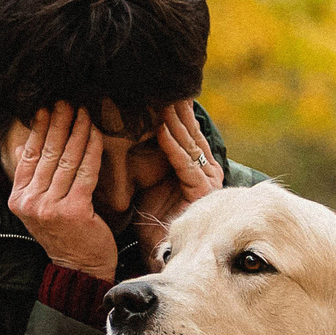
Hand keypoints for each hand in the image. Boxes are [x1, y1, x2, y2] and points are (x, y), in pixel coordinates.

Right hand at [6, 104, 117, 279]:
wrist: (79, 268)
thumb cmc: (65, 235)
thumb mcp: (39, 207)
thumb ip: (32, 178)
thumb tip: (25, 144)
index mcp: (18, 199)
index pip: (29, 155)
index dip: (38, 129)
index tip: (47, 107)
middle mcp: (30, 202)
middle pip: (47, 153)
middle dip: (58, 123)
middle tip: (67, 101)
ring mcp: (51, 207)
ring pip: (66, 159)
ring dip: (76, 131)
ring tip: (83, 112)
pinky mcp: (74, 211)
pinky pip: (84, 172)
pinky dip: (91, 150)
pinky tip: (95, 133)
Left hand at [132, 102, 224, 256]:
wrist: (158, 251)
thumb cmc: (151, 217)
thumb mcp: (146, 178)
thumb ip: (147, 155)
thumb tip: (128, 125)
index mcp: (197, 166)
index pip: (185, 130)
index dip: (172, 109)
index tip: (156, 87)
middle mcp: (207, 171)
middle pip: (189, 132)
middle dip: (175, 108)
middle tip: (161, 83)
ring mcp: (208, 181)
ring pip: (188, 143)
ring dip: (173, 120)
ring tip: (159, 98)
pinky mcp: (202, 192)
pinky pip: (185, 164)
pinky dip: (172, 146)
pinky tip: (161, 129)